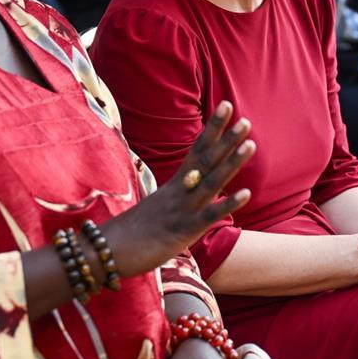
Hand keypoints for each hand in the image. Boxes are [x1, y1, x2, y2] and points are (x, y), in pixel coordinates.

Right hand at [101, 101, 255, 276]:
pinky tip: (247, 193)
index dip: (212, 130)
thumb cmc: (130, 234)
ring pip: (211, 181)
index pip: (196, 151)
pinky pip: (208, 215)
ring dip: (232, 162)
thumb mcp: (156, 210)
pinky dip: (227, 204)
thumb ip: (173, 198)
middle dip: (226, 140)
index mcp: (174, 186)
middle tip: (245, 120)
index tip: (227, 108)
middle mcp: (179, 192)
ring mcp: (182, 209)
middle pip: (205, 160)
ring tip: (251, 143)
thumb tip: (187, 189)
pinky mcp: (183, 231)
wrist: (107, 251)